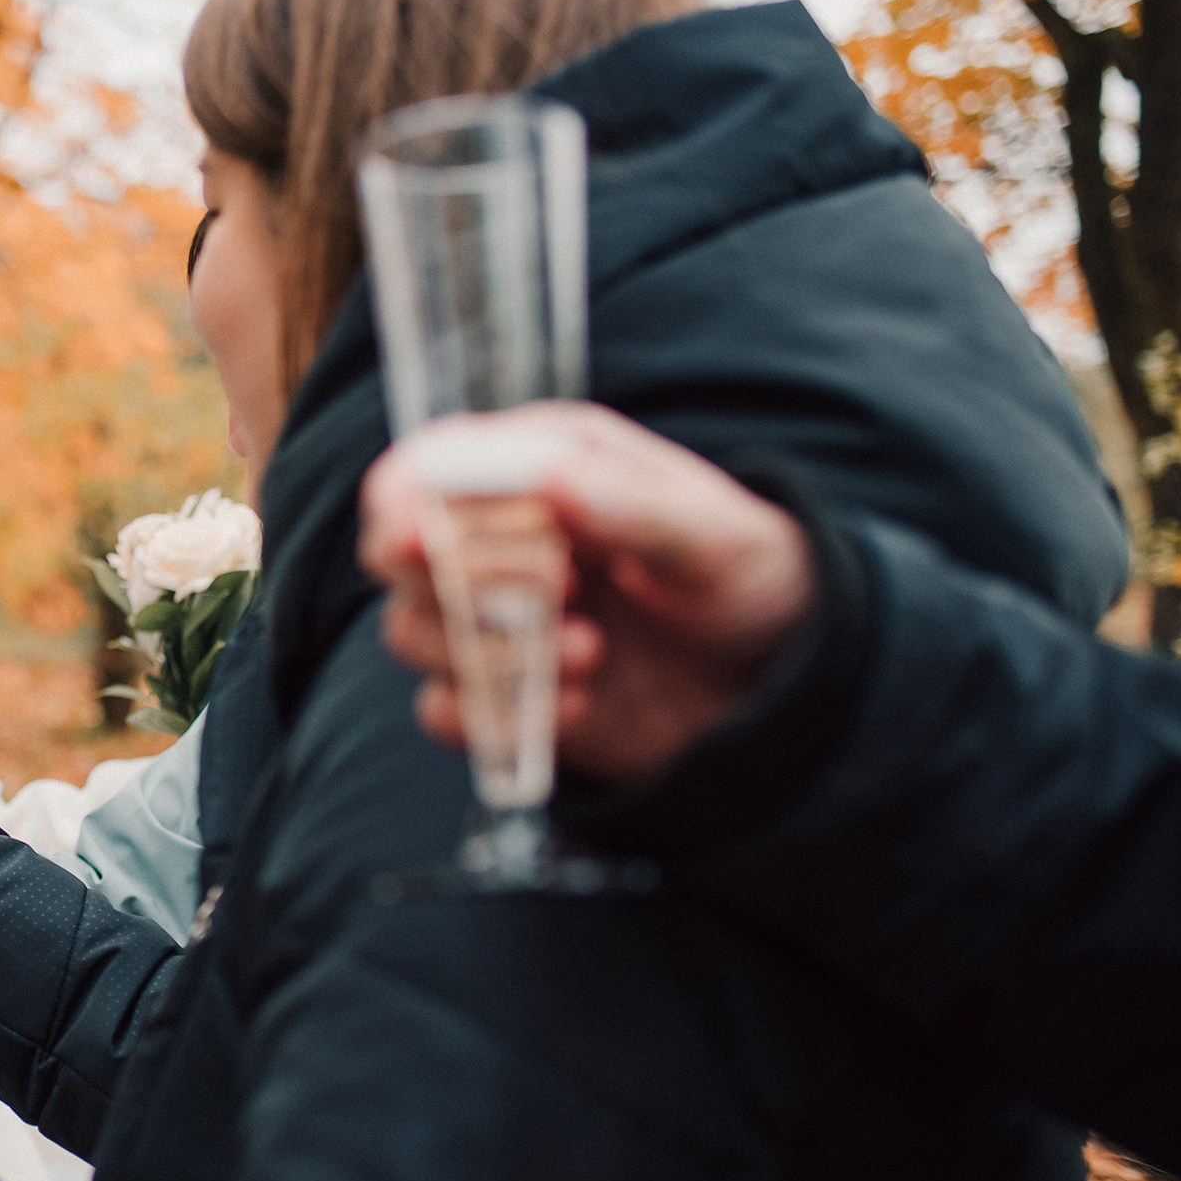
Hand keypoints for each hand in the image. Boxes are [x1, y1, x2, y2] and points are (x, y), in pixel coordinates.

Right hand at [360, 403, 815, 784]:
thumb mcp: (716, 537)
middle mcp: (498, 538)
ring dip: (484, 652)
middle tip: (558, 590)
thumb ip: (630, 504)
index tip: (422, 534)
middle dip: (456, 580)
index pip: (427, 465)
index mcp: (541, 467)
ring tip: (588, 654)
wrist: (785, 689)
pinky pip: (443, 710)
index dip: (405, 496)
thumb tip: (546, 473)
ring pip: (408, 631)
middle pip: (394, 550)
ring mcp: (492, 620)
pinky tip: (575, 708)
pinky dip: (494, 716)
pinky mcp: (499, 694)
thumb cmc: (752, 582)